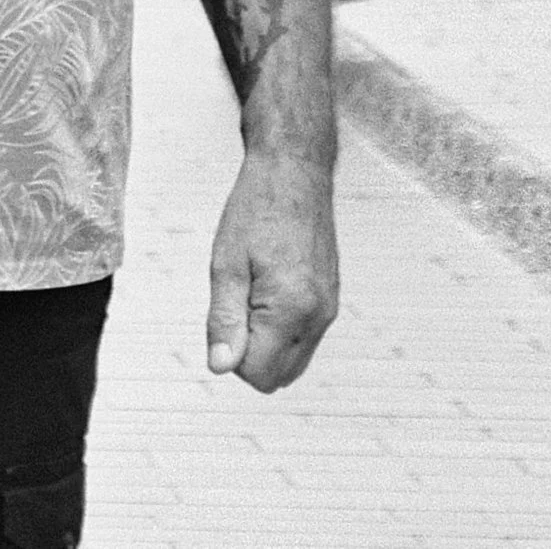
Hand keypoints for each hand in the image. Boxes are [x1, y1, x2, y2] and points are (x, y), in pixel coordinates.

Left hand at [206, 151, 337, 392]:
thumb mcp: (225, 266)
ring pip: (293, 361)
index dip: (230, 356)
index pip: (258, 375)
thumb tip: (220, 368)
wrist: (293, 175)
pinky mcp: (330, 302)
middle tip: (234, 302)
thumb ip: (224, 321)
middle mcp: (319, 317)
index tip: (222, 315)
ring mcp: (329, 311)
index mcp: (291, 310)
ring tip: (250, 292)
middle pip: (278, 376)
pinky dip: (279, 330)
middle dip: (248, 354)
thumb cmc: (254, 213)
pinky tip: (265, 289)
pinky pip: (304, 339)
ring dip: (264, 342)